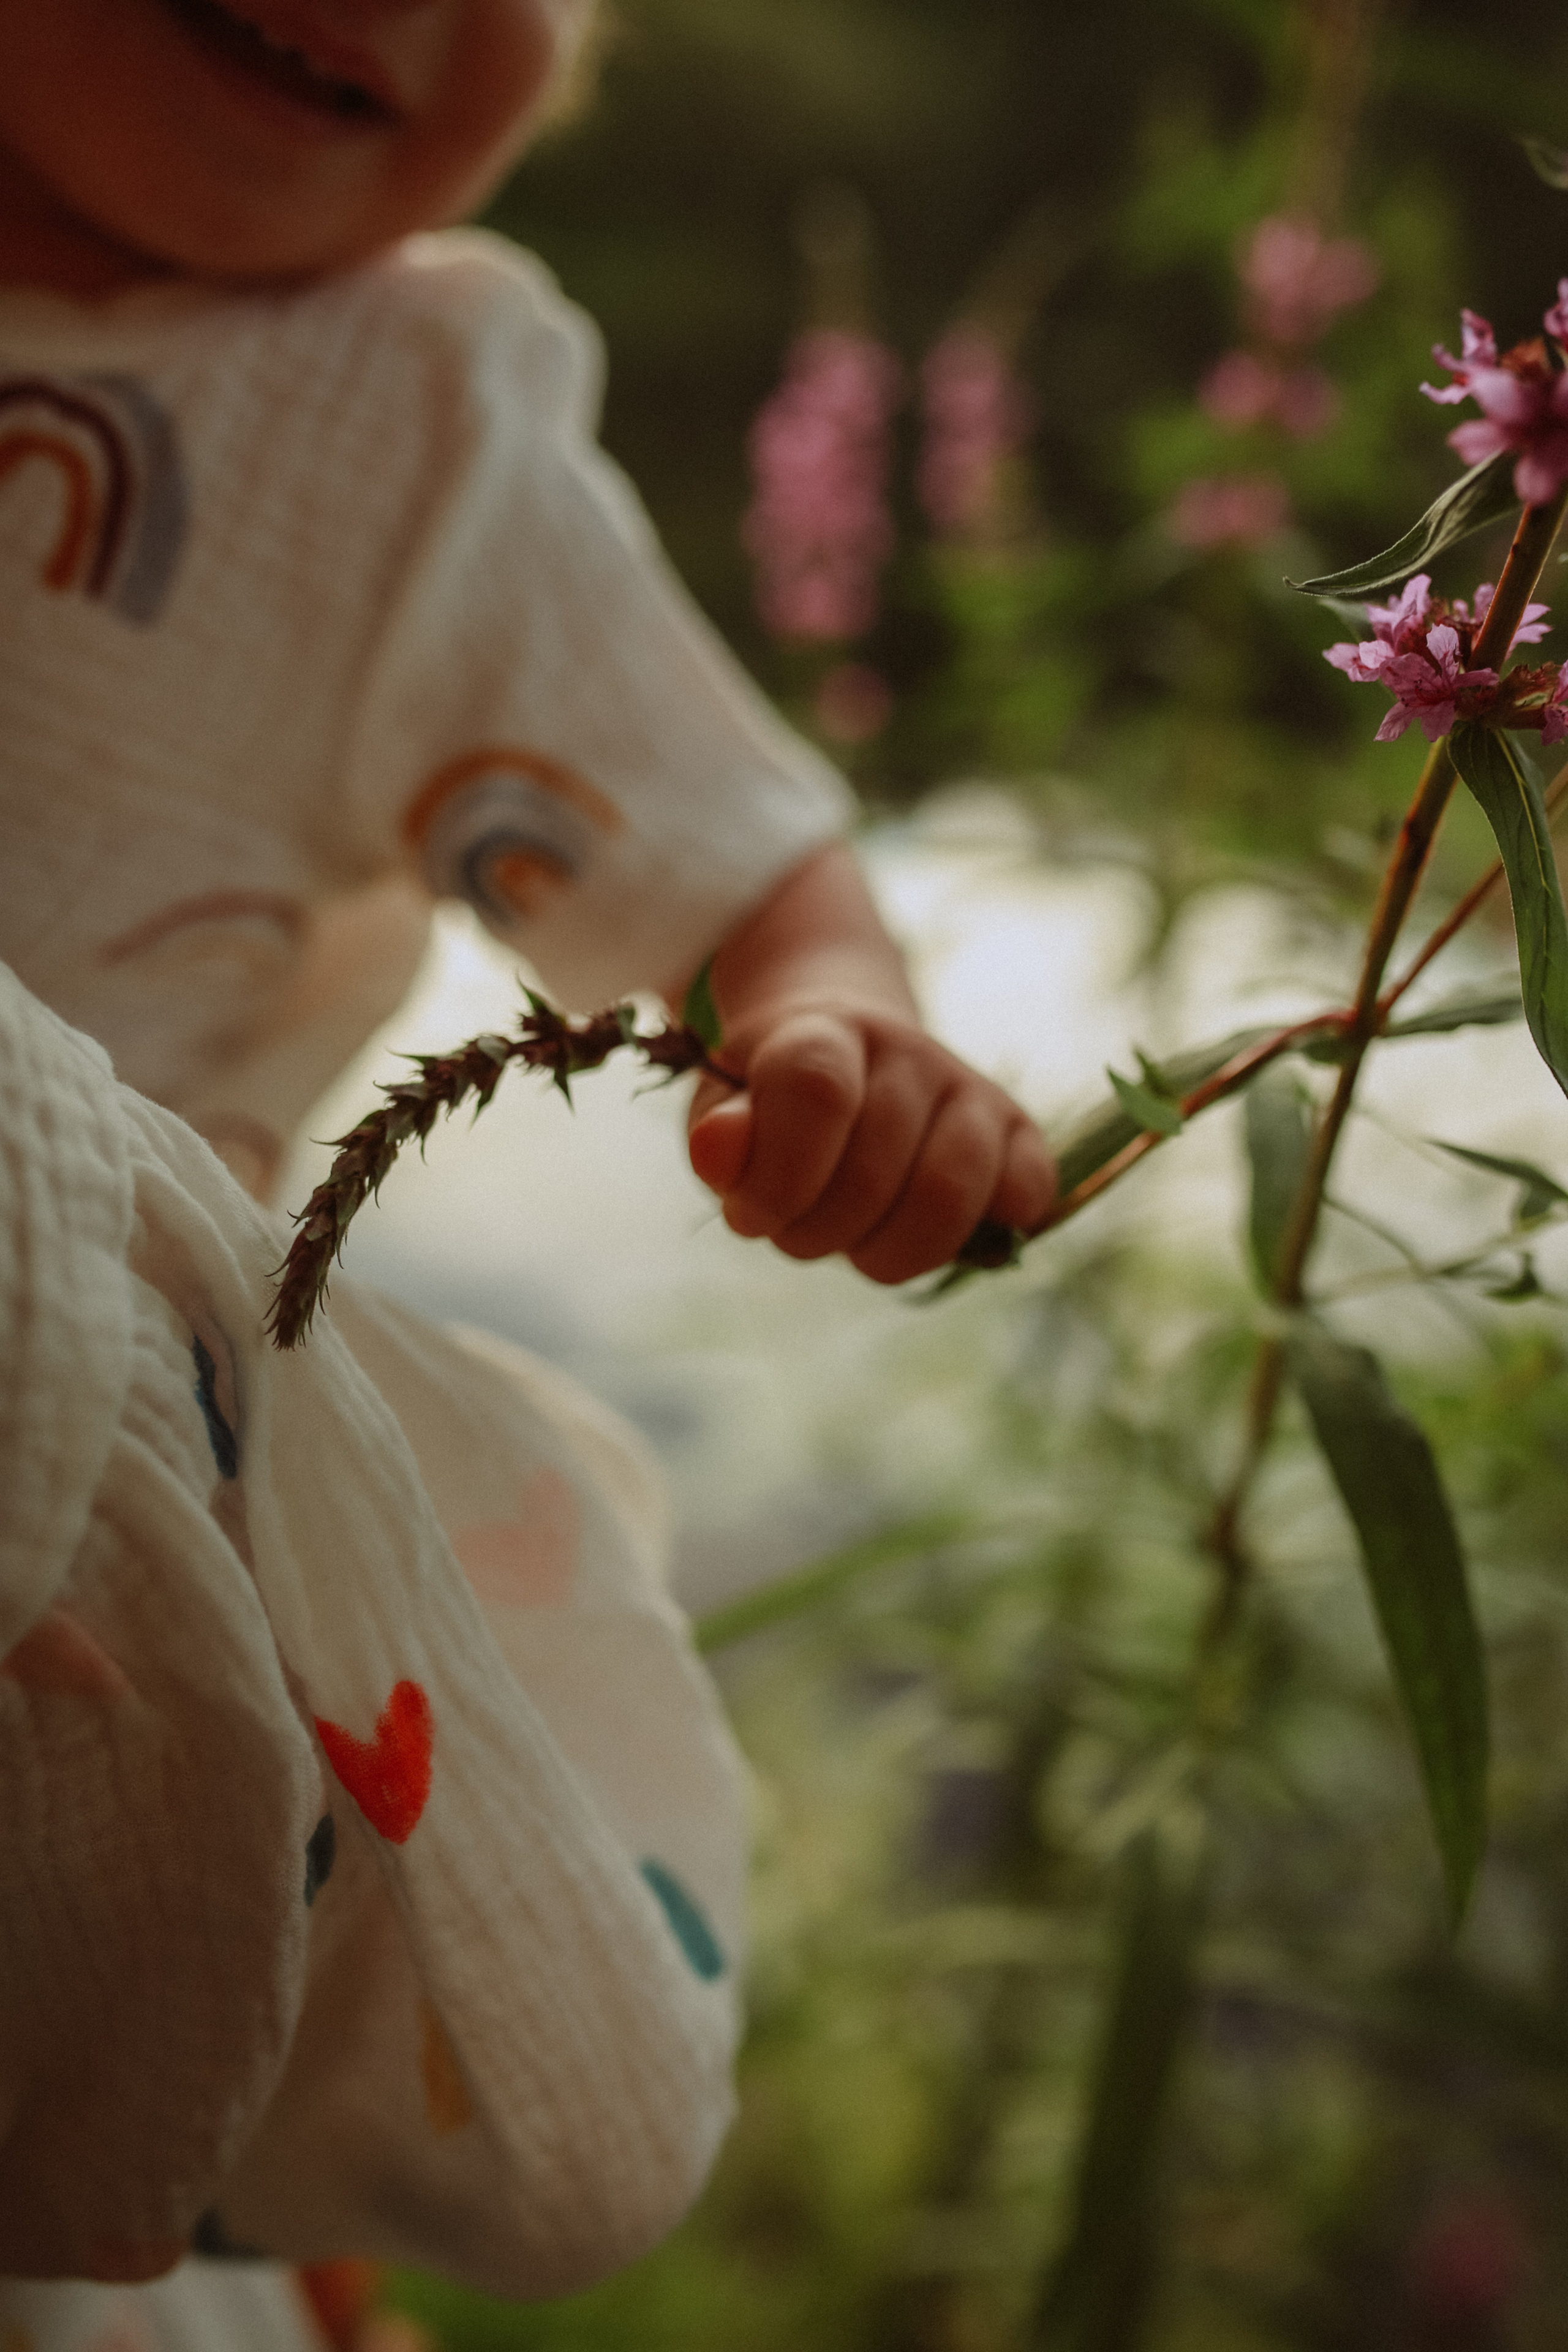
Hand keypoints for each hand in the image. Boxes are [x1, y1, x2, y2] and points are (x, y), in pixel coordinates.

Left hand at [687, 1002, 1055, 1284]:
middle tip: (797, 1231)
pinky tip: (917, 1230)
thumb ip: (720, 1136)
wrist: (850, 1053)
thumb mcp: (726, 1112)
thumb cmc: (776, 1103)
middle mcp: (909, 1051)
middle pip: (874, 1168)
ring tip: (855, 1244)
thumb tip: (719, 1150)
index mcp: (825, 1032)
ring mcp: (972, 1087)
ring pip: (948, 1194)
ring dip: (888, 1252)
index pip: (817, 1092)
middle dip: (820, 1232)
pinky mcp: (1020, 1130)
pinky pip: (1022, 1198)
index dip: (779, 1178)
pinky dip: (970, 1239)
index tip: (749, 1217)